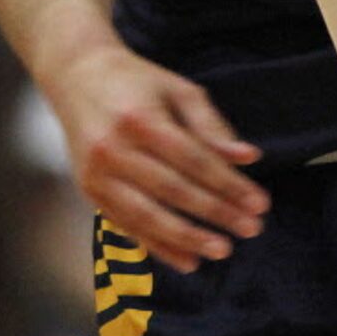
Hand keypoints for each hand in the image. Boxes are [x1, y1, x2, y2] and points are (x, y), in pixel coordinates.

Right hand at [49, 41, 268, 270]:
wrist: (77, 76)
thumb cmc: (137, 82)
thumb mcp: (178, 89)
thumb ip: (211, 125)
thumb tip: (248, 157)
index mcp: (140, 119)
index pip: (193, 160)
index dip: (229, 184)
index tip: (259, 203)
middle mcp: (114, 149)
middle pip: (173, 190)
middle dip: (216, 213)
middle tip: (251, 229)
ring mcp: (97, 173)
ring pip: (146, 216)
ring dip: (187, 238)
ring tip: (222, 250)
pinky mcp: (88, 191)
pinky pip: (126, 226)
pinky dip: (157, 246)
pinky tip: (186, 259)